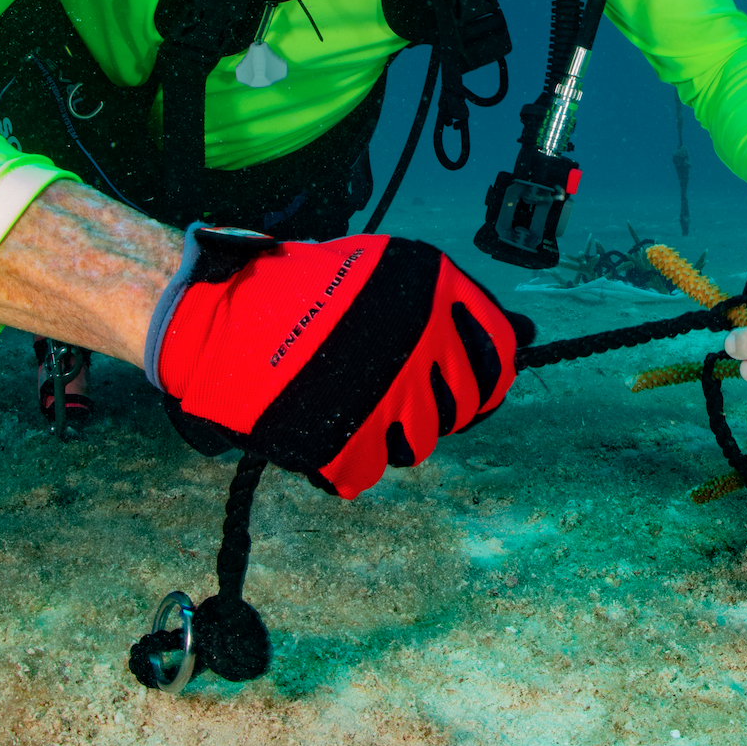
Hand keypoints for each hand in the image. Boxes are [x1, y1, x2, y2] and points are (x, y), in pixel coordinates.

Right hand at [147, 227, 535, 497]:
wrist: (220, 319)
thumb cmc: (301, 292)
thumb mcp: (386, 273)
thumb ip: (452, 307)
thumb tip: (526, 333)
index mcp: (436, 293)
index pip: (502, 357)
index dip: (485, 379)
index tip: (466, 385)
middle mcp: (422, 343)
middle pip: (460, 408)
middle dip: (431, 406)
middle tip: (389, 391)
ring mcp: (388, 396)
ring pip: (417, 444)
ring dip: (387, 433)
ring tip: (347, 404)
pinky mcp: (348, 444)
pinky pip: (367, 471)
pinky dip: (344, 460)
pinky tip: (321, 428)